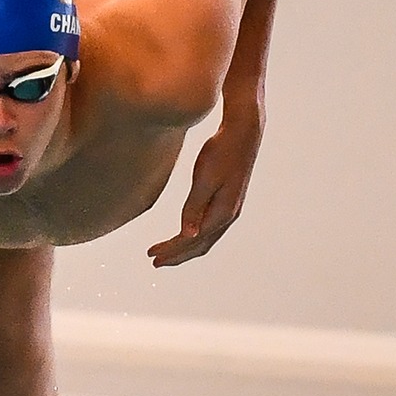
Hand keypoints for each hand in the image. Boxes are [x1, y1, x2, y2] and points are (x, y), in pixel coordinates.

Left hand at [147, 122, 260, 267]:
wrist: (243, 133)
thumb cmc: (222, 152)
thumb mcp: (204, 178)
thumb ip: (194, 207)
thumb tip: (187, 235)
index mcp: (222, 212)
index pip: (191, 240)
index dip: (171, 250)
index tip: (152, 256)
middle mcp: (228, 216)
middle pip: (199, 245)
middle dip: (177, 255)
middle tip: (155, 261)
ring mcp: (230, 210)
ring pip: (206, 240)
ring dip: (185, 249)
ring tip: (167, 253)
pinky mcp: (228, 202)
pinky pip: (209, 229)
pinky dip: (194, 238)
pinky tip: (186, 234)